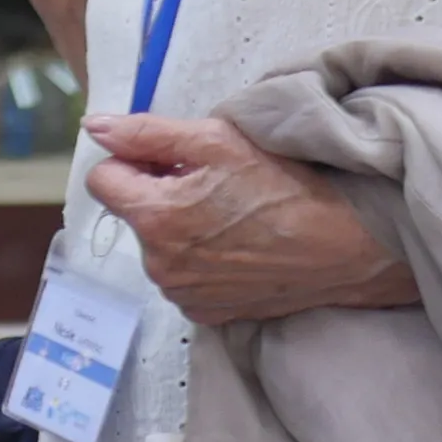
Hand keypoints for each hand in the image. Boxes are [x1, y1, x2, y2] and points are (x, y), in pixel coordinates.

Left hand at [80, 110, 419, 327]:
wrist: (347, 245)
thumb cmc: (285, 185)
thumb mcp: (215, 141)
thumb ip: (145, 133)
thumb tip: (94, 128)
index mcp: (154, 219)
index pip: (103, 180)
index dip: (132, 161)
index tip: (169, 159)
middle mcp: (161, 266)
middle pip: (133, 214)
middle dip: (158, 193)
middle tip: (210, 184)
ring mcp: (185, 295)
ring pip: (158, 245)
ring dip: (179, 227)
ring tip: (229, 214)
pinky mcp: (210, 314)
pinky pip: (184, 275)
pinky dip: (200, 258)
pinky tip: (238, 243)